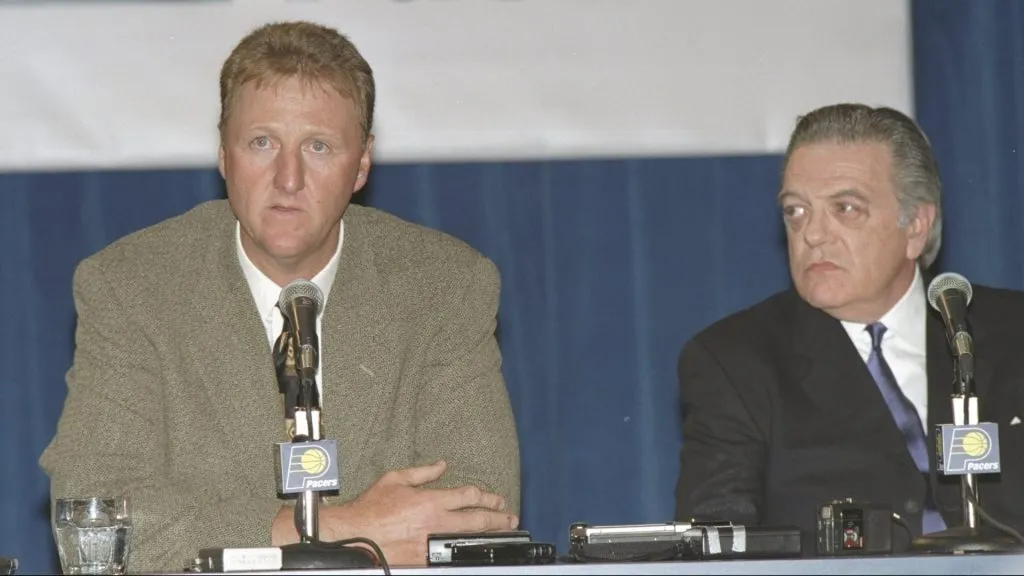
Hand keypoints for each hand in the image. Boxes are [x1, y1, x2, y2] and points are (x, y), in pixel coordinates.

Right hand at [322, 460, 517, 565]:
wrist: (354, 536)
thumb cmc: (371, 508)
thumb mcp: (395, 479)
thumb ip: (422, 472)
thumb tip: (441, 465)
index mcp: (431, 500)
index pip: (469, 496)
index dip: (487, 496)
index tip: (496, 499)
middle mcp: (436, 522)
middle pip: (477, 519)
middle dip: (498, 517)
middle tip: (510, 517)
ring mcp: (432, 543)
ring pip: (469, 538)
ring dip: (488, 534)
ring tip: (502, 533)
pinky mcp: (425, 559)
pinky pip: (451, 556)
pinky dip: (465, 552)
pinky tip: (475, 551)